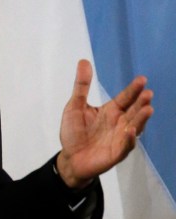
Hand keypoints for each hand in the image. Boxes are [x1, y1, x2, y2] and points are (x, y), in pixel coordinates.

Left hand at [57, 59, 153, 187]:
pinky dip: (129, 139)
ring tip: (148, 109)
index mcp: (111, 111)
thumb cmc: (74, 132)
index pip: (125, 98)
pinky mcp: (117, 153)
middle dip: (141, 102)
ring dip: (141, 119)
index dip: (133, 89)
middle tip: (147, 93)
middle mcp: (119, 123)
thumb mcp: (74, 106)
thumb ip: (81, 86)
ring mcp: (120, 138)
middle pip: (133, 111)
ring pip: (135, 127)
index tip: (142, 79)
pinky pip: (125, 145)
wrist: (70, 158)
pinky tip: (131, 130)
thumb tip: (83, 61)